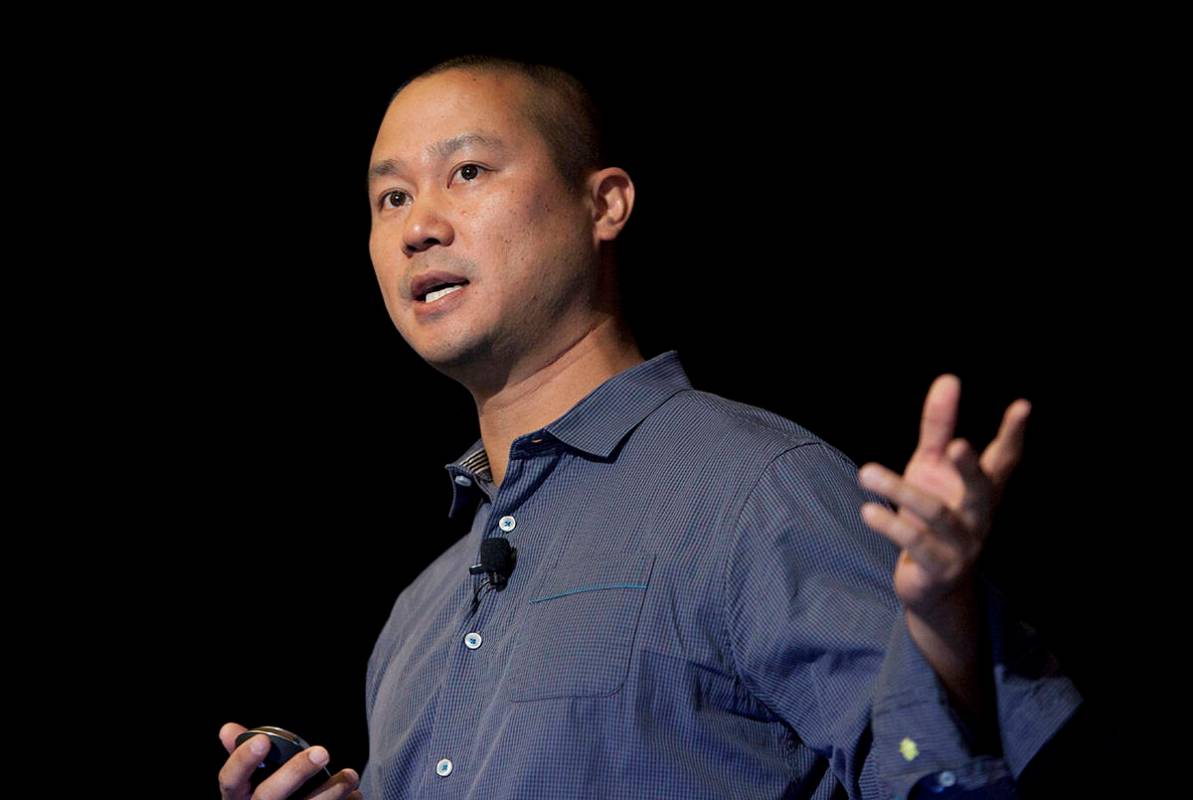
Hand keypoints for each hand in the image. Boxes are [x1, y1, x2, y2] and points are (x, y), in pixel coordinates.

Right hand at [218, 721, 361, 799]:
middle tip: (323, 752)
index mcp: (238, 797)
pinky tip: (355, 796)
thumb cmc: (264, 798)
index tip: (263, 740)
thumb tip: (227, 730)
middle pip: (268, 795)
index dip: (243, 760)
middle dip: (295, 772)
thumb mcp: (248, 782)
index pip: (230, 779)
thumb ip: (244, 755)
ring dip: (330, 792)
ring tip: (350, 776)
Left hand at [856, 374, 1030, 618]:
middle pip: (981, 491)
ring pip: (936, 515)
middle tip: (957, 445)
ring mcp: (962, 546)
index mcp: (983, 490)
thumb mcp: (931, 467)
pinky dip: (890, 526)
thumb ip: (938, 427)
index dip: (1014, 435)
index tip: (1023, 405)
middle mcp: (979, 517)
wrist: (930, 586)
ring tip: (866, 472)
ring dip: (899, 492)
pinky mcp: (938, 568)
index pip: (1005, 460)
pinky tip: (868, 510)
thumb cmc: (933, 517)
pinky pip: (916, 544)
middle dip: (970, 468)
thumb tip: (949, 379)